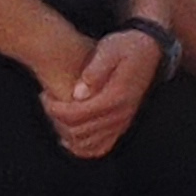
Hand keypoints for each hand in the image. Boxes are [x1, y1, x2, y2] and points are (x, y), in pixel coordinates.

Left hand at [54, 27, 161, 158]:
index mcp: (116, 96)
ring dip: (66, 133)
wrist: (150, 50)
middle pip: (79, 131)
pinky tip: (68, 138)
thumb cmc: (126, 46)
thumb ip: (95, 71)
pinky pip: (101, 147)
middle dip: (57, 119)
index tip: (44, 95)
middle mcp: (121, 115)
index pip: (77, 114)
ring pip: (88, 144)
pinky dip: (82, 148)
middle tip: (46, 100)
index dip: (55, 109)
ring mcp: (122, 122)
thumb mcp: (109, 49)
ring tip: (56, 114)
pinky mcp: (122, 124)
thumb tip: (78, 94)